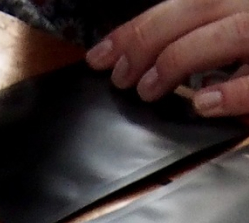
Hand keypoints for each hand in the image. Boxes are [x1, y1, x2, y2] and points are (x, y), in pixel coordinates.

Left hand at [85, 0, 248, 116]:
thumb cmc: (248, 59)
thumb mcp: (220, 38)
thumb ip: (189, 42)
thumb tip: (139, 65)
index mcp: (230, 3)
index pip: (177, 7)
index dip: (132, 30)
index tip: (97, 57)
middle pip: (197, 10)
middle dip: (147, 42)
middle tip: (120, 78)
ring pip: (228, 35)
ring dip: (179, 60)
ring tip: (147, 90)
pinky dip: (228, 93)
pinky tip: (201, 104)